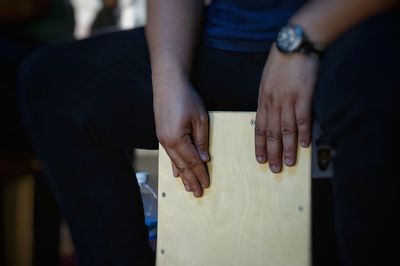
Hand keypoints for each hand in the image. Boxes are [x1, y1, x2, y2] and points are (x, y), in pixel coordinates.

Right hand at [154, 76, 209, 196]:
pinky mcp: (162, 134)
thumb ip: (202, 141)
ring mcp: (163, 139)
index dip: (200, 174)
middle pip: (182, 166)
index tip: (207, 185)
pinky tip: (176, 173)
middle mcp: (167, 142)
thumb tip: (204, 159)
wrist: (168, 84)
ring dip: (182, 176)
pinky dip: (174, 165)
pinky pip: (169, 155)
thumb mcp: (200, 119)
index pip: (192, 162)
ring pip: (175, 162)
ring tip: (188, 188)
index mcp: (177, 140)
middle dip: (191, 180)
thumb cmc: (185, 98)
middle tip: (198, 193)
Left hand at [255, 44, 318, 172]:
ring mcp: (288, 100)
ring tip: (288, 163)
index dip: (260, 145)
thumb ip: (267, 100)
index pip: (259, 128)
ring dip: (287, 148)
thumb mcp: (266, 82)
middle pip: (272, 133)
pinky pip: (303, 118)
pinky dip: (304, 133)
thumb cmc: (279, 63)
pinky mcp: (304, 95)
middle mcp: (273, 103)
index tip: (259, 159)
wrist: (293, 45)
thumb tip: (268, 116)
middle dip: (272, 153)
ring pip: (286, 129)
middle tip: (274, 168)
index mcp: (263, 100)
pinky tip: (305, 145)